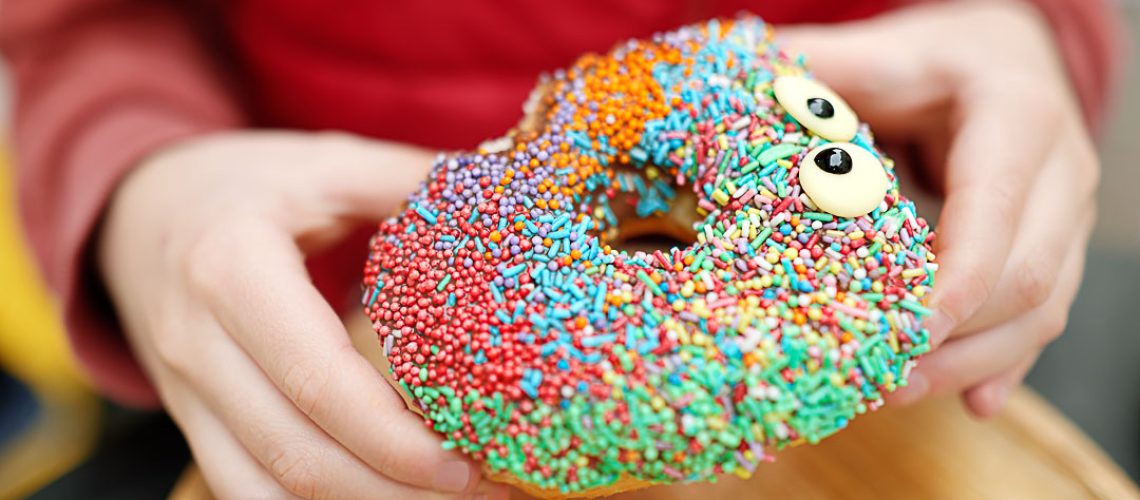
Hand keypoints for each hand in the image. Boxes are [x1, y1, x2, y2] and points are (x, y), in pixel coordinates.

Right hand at [98, 131, 508, 498]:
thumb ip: (406, 178)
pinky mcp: (192, 421)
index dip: (393, 436)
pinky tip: (384, 498)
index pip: (317, 379)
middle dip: (395, 488)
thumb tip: (507, 194)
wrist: (135, 213)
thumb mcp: (321, 162)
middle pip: (297, 453)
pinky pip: (247, 490)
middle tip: (482, 488)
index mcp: (232, 270)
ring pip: (270, 488)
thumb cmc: (241, 185)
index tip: (466, 460)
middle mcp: (198, 344)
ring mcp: (185, 393)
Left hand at [782, 1, 1098, 416]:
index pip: (998, 206)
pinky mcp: (1056, 252)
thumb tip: (738, 87)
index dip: (957, 275)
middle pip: (1030, 275)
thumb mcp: (877, 53)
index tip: (905, 327)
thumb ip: (817, 72)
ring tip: (898, 393)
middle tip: (882, 377)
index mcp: (1017, 116)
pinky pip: (1041, 320)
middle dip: (958, 338)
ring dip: (972, 363)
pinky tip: (969, 402)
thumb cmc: (927, 61)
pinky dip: (1003, 364)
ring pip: (1043, 310)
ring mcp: (1066, 218)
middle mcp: (1059, 172)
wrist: (998, 61)